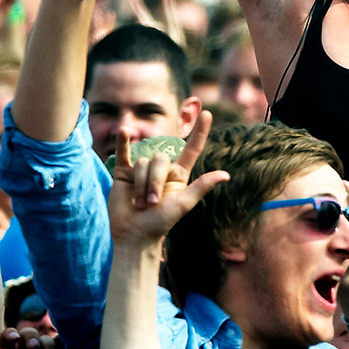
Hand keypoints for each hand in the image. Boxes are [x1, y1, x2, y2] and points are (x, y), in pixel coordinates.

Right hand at [110, 111, 228, 245]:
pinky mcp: (124, 172)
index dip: (200, 132)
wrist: (134, 234)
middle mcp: (162, 169)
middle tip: (151, 203)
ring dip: (141, 184)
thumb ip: (202, 187)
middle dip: (155, 181)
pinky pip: (124, 152)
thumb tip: (226, 175)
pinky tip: (124, 131)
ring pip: (143, 162)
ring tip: (139, 203)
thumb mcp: (184, 204)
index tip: (207, 114)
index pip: (192, 149)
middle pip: (160, 159)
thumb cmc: (161, 223)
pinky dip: (123, 142)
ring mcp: (142, 169)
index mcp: (179, 174)